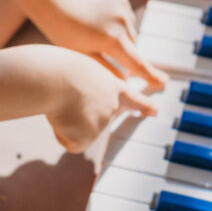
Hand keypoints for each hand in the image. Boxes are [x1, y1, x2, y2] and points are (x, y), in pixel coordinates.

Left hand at [32, 0, 167, 90]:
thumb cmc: (60, 27)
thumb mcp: (81, 53)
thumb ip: (105, 68)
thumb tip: (124, 80)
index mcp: (113, 39)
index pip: (137, 62)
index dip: (150, 74)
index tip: (162, 81)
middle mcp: (122, 20)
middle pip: (132, 43)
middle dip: (124, 50)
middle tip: (102, 49)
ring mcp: (121, 2)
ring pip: (128, 25)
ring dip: (119, 30)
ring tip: (93, 27)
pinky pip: (122, 7)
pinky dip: (114, 13)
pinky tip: (94, 11)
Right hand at [43, 47, 157, 152]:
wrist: (55, 79)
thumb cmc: (59, 69)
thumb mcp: (77, 71)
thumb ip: (83, 89)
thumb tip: (74, 115)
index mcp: (109, 84)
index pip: (130, 96)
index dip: (143, 104)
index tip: (155, 110)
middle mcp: (111, 104)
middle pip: (102, 119)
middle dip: (93, 120)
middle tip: (90, 113)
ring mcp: (102, 122)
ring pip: (76, 129)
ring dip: (64, 120)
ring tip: (60, 102)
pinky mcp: (90, 137)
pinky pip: (68, 141)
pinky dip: (60, 133)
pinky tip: (59, 118)